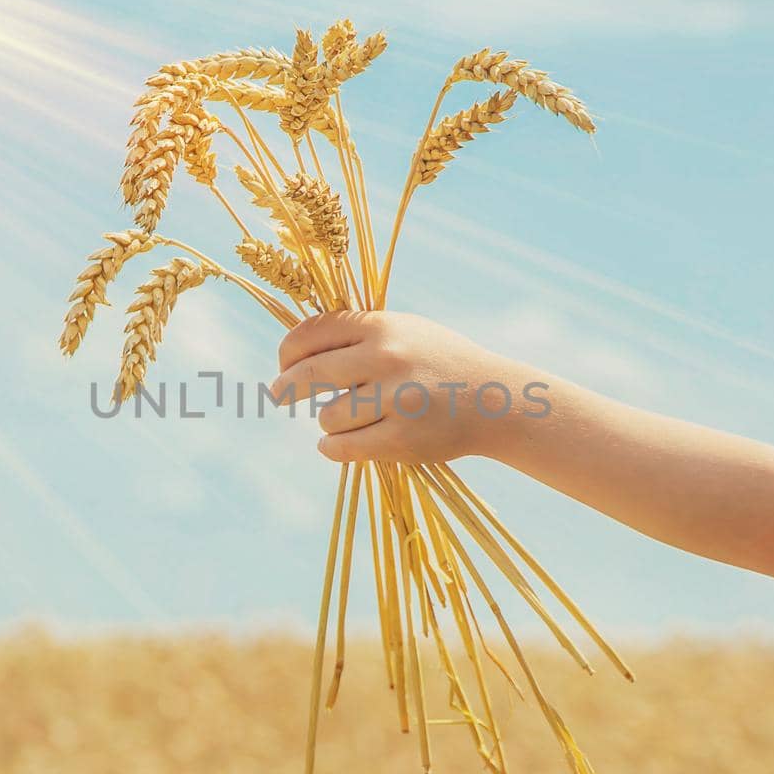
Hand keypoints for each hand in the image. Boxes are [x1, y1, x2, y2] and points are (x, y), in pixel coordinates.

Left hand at [271, 311, 542, 463]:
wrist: (496, 399)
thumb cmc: (441, 363)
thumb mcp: (405, 331)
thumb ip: (358, 333)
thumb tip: (297, 348)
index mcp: (382, 326)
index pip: (311, 333)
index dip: (288, 351)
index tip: (284, 364)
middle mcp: (386, 357)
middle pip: (308, 374)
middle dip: (285, 387)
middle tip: (277, 395)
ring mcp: (395, 399)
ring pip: (327, 416)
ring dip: (328, 422)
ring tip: (346, 421)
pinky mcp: (402, 438)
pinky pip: (342, 448)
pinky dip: (332, 448)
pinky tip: (334, 445)